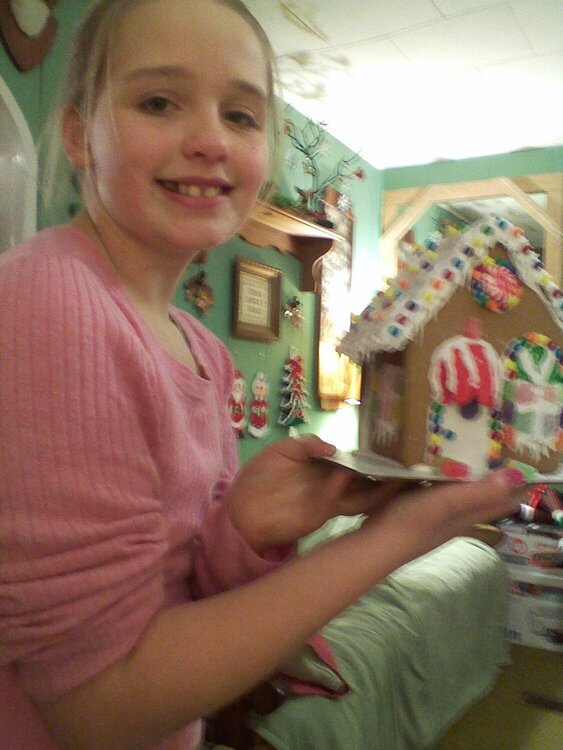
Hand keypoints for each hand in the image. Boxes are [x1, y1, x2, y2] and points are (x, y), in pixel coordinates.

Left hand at [226, 435, 405, 552]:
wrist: (240, 508)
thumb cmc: (259, 477)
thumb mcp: (282, 451)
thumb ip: (307, 445)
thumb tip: (333, 447)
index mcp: (324, 468)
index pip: (354, 463)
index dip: (371, 459)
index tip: (392, 453)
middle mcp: (332, 485)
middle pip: (366, 482)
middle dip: (385, 477)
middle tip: (409, 469)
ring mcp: (328, 501)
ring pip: (361, 498)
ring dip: (376, 489)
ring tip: (396, 478)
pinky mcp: (318, 515)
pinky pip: (335, 502)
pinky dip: (339, 490)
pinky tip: (344, 477)